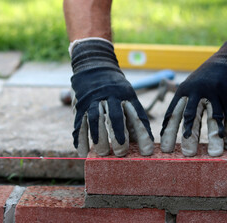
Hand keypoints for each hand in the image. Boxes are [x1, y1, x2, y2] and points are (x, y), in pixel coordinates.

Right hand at [70, 39, 153, 156]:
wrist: (93, 64)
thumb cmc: (115, 87)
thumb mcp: (127, 95)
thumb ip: (132, 117)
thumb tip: (140, 142)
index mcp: (126, 94)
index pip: (137, 116)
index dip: (142, 134)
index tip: (147, 151)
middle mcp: (110, 95)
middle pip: (115, 117)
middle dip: (119, 136)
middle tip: (121, 153)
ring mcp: (93, 99)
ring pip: (96, 119)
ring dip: (99, 138)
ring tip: (102, 154)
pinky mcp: (79, 104)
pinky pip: (79, 122)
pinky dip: (80, 138)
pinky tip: (82, 152)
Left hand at [161, 40, 226, 156]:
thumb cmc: (206, 79)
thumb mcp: (190, 87)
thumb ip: (181, 105)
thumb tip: (166, 127)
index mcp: (183, 91)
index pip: (173, 113)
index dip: (168, 131)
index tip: (166, 147)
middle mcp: (195, 91)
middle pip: (190, 117)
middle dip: (188, 137)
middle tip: (187, 154)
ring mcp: (213, 92)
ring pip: (212, 118)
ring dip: (213, 137)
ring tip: (213, 153)